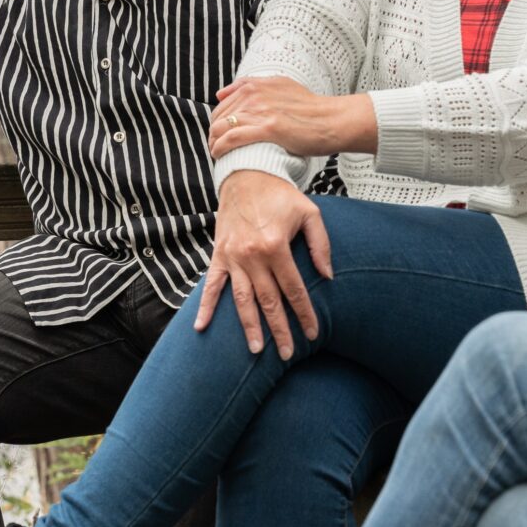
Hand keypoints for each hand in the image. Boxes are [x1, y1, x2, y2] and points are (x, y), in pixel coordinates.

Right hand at [195, 171, 333, 358]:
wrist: (246, 173)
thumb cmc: (281, 195)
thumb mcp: (310, 213)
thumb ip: (320, 245)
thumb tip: (327, 277)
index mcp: (276, 246)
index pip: (294, 290)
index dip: (304, 314)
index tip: (311, 333)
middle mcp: (252, 256)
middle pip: (269, 302)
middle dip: (279, 330)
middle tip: (288, 353)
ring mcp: (232, 257)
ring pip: (241, 300)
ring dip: (249, 327)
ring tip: (256, 350)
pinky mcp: (219, 254)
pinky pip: (211, 285)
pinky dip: (205, 306)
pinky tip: (200, 327)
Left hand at [208, 76, 377, 159]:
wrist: (333, 121)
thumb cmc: (310, 109)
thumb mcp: (280, 86)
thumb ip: (251, 86)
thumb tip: (220, 93)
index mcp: (257, 85)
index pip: (223, 103)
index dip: (218, 121)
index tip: (220, 134)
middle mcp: (256, 95)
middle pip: (219, 116)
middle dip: (214, 133)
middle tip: (217, 147)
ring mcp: (261, 111)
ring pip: (222, 127)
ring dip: (214, 142)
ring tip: (217, 154)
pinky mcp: (268, 128)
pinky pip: (232, 138)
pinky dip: (221, 147)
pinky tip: (219, 155)